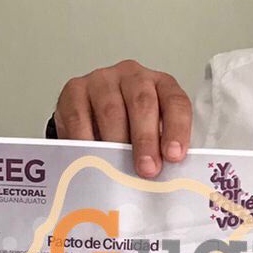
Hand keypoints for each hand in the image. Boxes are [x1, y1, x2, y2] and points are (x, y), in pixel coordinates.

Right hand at [53, 60, 192, 175]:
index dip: (177, 129)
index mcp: (161, 84)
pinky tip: (91, 158)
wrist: (92, 117)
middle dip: (146, 140)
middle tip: (147, 169)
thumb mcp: (153, 132)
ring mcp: (102, 80)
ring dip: (116, 143)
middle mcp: (133, 75)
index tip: (174, 156)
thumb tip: (167, 176)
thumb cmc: (130, 127)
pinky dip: (86, 141)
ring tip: (118, 169)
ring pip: (111, 110)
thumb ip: (162, 148)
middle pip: (142, 103)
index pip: (175, 102)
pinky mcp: (75, 90)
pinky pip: (80, 117)